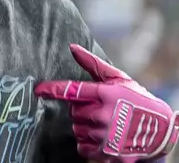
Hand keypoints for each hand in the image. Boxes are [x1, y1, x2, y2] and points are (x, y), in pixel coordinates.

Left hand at [34, 44, 178, 162]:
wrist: (161, 131)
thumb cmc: (138, 100)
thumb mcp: (118, 79)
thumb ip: (93, 64)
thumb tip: (72, 47)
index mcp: (106, 95)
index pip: (72, 91)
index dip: (52, 90)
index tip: (38, 90)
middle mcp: (104, 115)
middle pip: (73, 112)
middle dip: (80, 110)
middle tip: (97, 108)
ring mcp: (106, 137)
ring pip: (77, 129)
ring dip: (84, 126)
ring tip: (103, 123)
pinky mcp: (108, 154)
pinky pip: (82, 147)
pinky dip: (88, 143)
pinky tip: (102, 137)